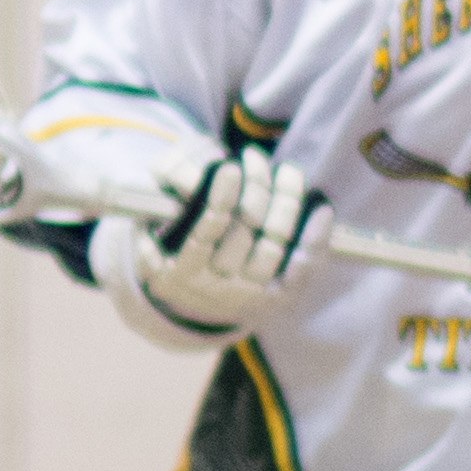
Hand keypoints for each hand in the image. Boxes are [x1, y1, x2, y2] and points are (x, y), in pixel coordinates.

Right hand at [92, 148, 330, 347]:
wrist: (199, 311)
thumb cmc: (174, 262)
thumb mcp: (148, 247)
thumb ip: (148, 225)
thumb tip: (163, 198)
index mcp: (182, 271)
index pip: (207, 230)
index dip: (222, 198)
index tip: (230, 167)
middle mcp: (219, 285)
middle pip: (247, 230)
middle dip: (257, 188)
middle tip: (257, 158)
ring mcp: (253, 293)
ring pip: (276, 243)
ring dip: (286, 203)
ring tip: (288, 172)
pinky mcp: (280, 299)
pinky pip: (303, 269)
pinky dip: (315, 239)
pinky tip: (321, 210)